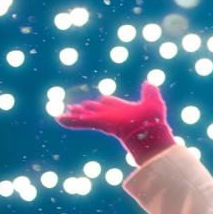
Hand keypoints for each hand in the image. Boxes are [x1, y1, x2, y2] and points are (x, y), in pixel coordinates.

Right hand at [57, 81, 174, 164]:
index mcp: (121, 109)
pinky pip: (82, 121)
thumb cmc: (154, 120)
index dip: (104, 102)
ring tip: (62, 114)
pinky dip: (70, 121)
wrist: (150, 131)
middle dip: (85, 109)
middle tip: (74, 108)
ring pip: (85, 116)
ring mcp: (104, 120)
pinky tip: (59, 119)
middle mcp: (111, 115)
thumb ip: (149, 92)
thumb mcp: (152, 101)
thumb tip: (149, 83)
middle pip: (94, 110)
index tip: (99, 101)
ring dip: (74, 115)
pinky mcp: (99, 123)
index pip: (109, 104)